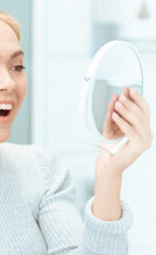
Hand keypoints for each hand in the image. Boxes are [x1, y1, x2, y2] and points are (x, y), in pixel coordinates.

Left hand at [93, 87, 152, 220]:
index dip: (137, 98)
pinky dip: (122, 121)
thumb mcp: (111, 126)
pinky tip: (114, 115)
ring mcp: (145, 140)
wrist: (107, 164)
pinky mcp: (139, 146)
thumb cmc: (110, 146)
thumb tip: (116, 97)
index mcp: (143, 128)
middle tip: (121, 96)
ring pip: (137, 120)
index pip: (144, 109)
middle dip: (130, 103)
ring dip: (126, 110)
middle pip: (141, 113)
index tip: (128, 89)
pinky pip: (130, 130)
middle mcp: (147, 133)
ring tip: (117, 103)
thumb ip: (114, 113)